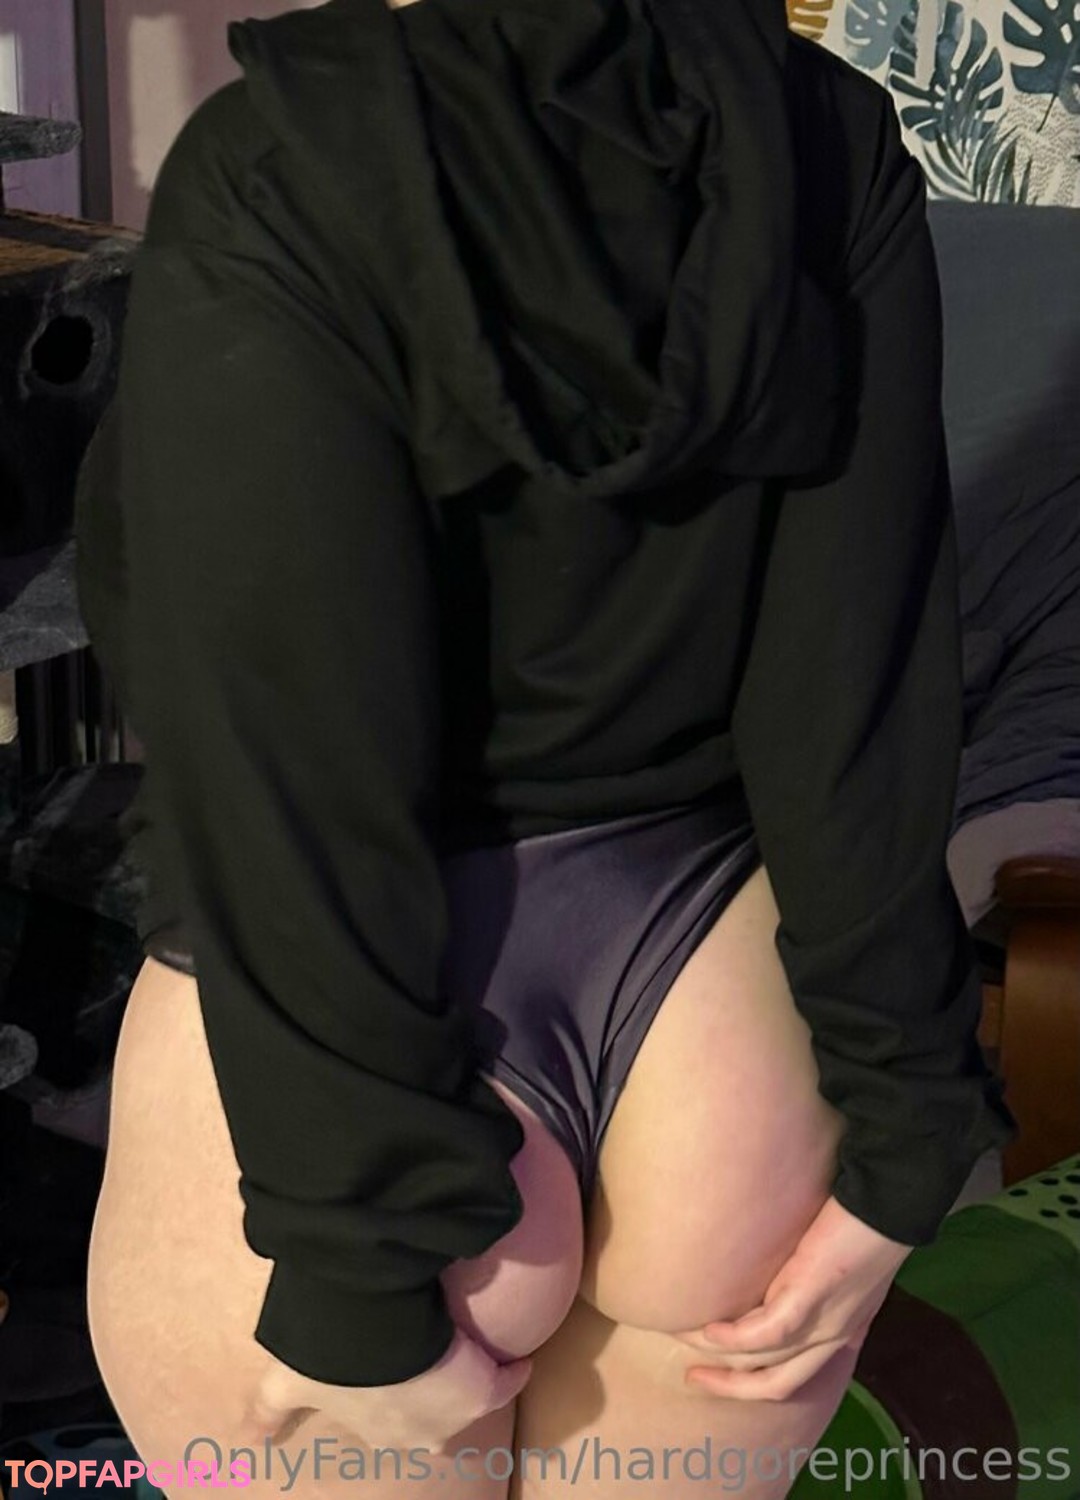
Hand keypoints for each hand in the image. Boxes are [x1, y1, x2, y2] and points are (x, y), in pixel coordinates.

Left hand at [246, 1326, 531, 1453]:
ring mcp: (457, 1411)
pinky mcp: (485, 1385)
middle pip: (434, 1424)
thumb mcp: (287, 1384)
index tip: (399, 1390)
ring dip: (470, 1384)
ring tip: (473, 1360)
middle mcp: (420, 1434)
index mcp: (380, 1433)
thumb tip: (240, 1442)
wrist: (379, 1338)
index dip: (395, 1409)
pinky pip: (506, 1379)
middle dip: (435, 1404)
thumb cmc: (332, 1362)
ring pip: (470, 1400)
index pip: (392, 1429)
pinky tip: (517, 1359)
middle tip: (438, 1374)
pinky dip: (511, 1371)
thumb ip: (265, 1411)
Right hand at [670, 1195, 912, 1401]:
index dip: (756, 1378)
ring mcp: (823, 1323)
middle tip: (694, 1377)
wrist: (892, 1203)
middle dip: (731, 1387)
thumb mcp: (846, 1264)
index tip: (722, 1368)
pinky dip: (733, 1338)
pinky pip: (764, 1333)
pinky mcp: (809, 1298)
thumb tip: (783, 1275)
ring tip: (686, 1341)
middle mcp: (834, 1336)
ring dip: (722, 1360)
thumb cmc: (869, 1222)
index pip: (798, 1372)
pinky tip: (710, 1330)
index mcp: (843, 1329)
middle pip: (777, 1384)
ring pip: (766, 1366)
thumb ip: (820, 1279)